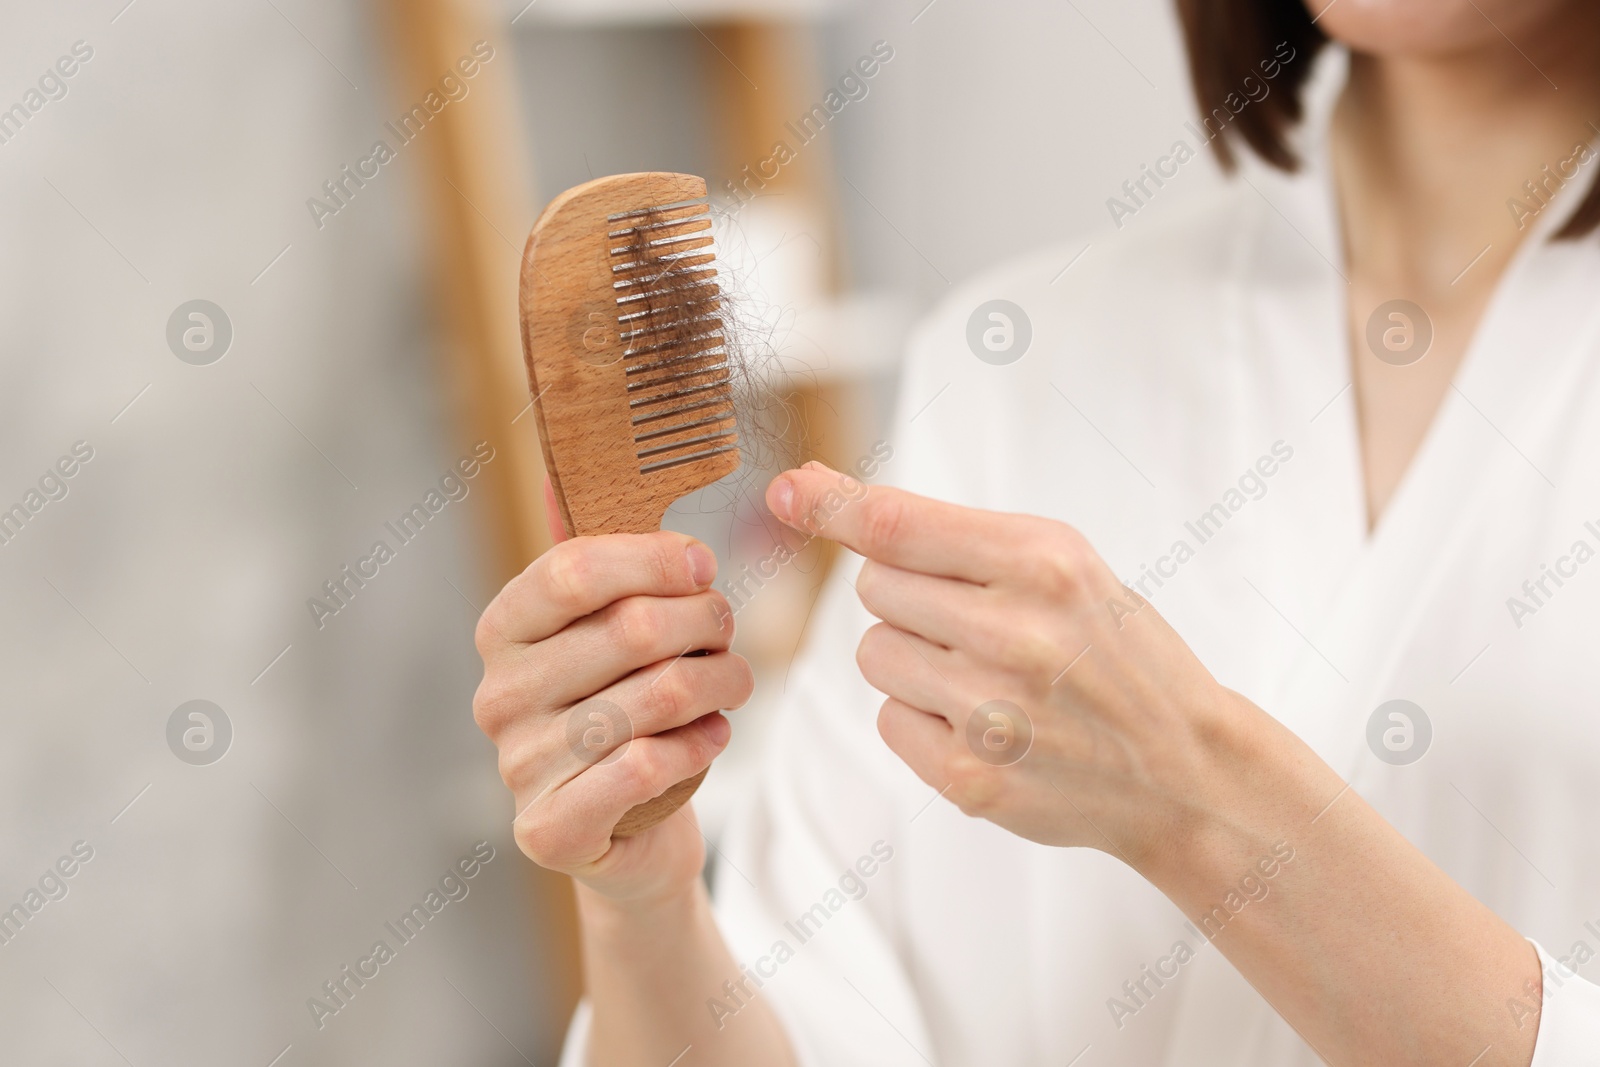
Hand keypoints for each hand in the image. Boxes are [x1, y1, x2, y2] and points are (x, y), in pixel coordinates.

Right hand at [472, 480, 753, 905]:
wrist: (625, 828)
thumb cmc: (621, 706)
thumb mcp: (603, 625)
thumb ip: (591, 553)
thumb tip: (560, 464)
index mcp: (504, 628)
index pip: (572, 569)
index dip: (652, 559)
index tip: (703, 565)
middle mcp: (498, 695)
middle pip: (628, 630)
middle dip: (702, 623)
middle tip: (728, 631)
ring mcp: (519, 765)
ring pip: (651, 696)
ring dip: (717, 684)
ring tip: (733, 682)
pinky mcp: (549, 828)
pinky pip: (645, 765)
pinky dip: (698, 744)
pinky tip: (711, 736)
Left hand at [765, 462, 1269, 875]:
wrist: (1186, 769)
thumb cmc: (1112, 650)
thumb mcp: (1063, 564)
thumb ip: (946, 530)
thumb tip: (805, 490)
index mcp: (1043, 563)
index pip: (897, 525)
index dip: (830, 504)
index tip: (786, 491)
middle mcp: (1015, 634)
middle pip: (877, 588)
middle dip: (911, 597)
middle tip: (978, 621)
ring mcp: (992, 713)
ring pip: (875, 653)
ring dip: (912, 657)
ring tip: (987, 675)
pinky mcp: (971, 778)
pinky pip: (889, 718)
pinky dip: (921, 717)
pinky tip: (985, 724)